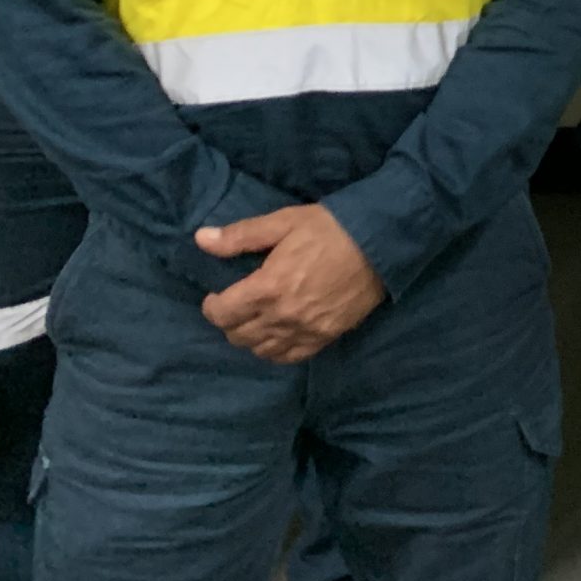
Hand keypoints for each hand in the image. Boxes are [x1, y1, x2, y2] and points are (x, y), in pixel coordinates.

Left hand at [196, 205, 384, 363]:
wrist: (380, 242)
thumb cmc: (329, 228)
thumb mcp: (283, 222)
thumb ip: (240, 236)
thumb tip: (201, 239)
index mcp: (267, 288)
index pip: (222, 313)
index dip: (212, 306)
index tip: (216, 296)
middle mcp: (282, 316)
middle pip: (239, 335)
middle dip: (229, 321)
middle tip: (235, 305)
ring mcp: (305, 330)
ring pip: (261, 350)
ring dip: (251, 338)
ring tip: (255, 321)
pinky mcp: (325, 337)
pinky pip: (290, 357)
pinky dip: (276, 351)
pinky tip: (276, 337)